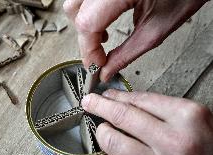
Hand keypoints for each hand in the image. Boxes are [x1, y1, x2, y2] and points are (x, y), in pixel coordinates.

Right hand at [63, 0, 208, 81]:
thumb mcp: (156, 29)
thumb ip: (127, 53)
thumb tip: (107, 70)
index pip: (87, 24)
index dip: (88, 50)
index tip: (96, 66)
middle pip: (76, 13)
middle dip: (85, 41)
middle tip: (98, 59)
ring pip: (75, 4)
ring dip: (83, 26)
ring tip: (100, 41)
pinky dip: (87, 13)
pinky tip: (102, 23)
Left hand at [81, 90, 212, 154]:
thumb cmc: (209, 148)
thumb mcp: (194, 119)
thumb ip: (161, 108)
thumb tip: (122, 101)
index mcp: (188, 118)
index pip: (139, 99)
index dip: (116, 95)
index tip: (106, 95)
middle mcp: (176, 143)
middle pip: (122, 116)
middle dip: (98, 105)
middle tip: (90, 103)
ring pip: (113, 144)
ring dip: (102, 134)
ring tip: (103, 131)